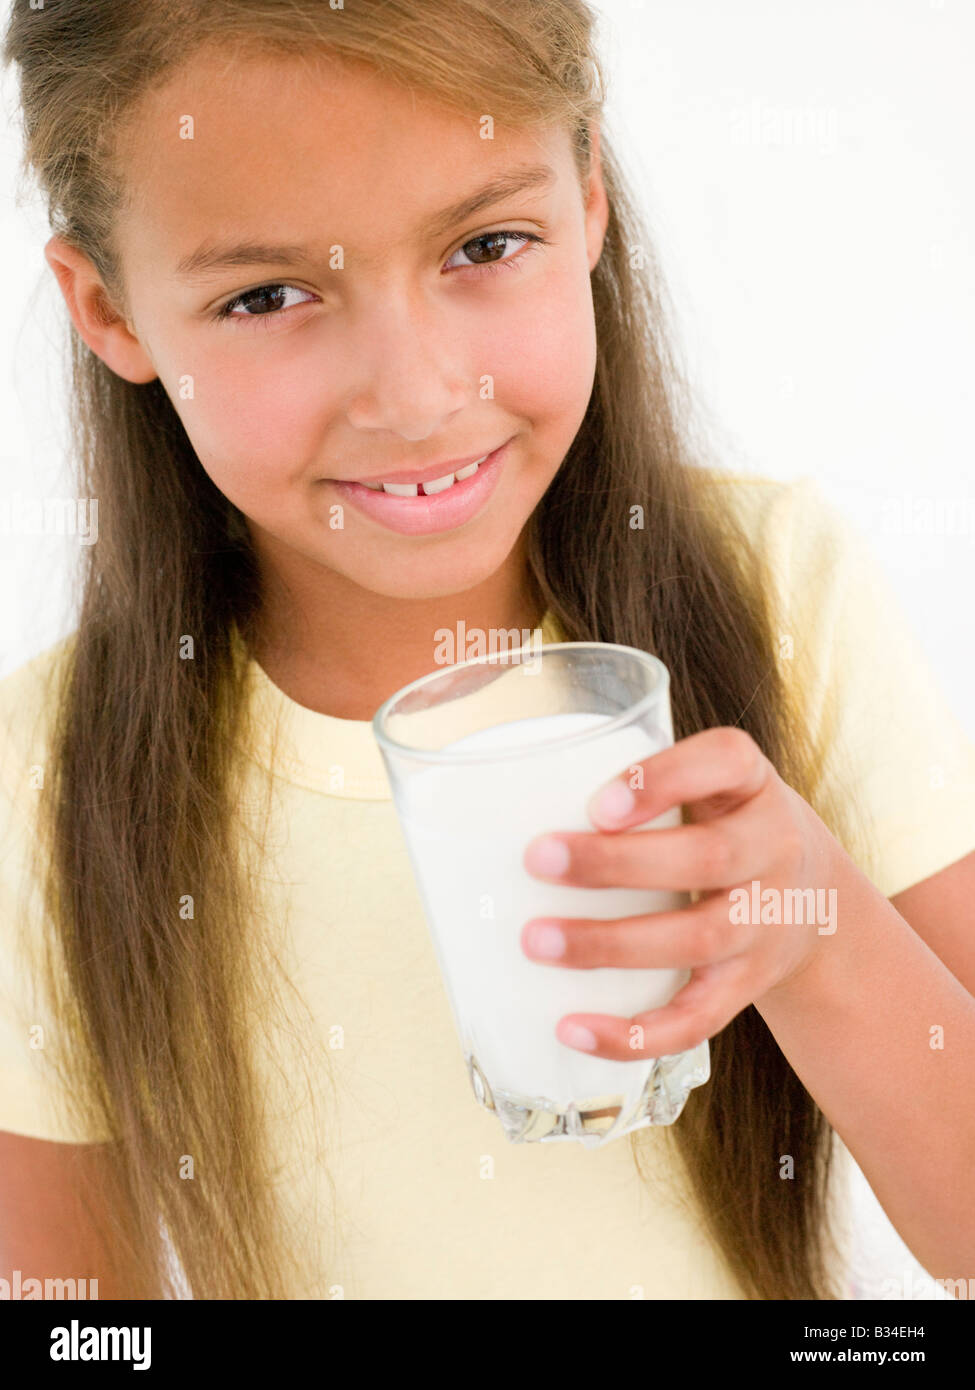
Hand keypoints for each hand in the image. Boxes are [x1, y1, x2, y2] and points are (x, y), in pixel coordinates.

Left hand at [520, 726, 844, 1060]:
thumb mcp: (711, 783)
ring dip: (609, 944)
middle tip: (537, 859)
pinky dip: (634, 1033)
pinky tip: (572, 1028)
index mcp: (752, 784)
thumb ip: (641, 780)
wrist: (816, 900)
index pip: (727, 761)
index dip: (664, 780)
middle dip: (616, 863)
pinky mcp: (748, 985)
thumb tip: (508, 794)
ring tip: (535, 941)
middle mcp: (772, 850)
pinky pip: (696, 1019)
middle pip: (706, 858)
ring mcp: (764, 924)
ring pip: (696, 940)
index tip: (598, 801)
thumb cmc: (725, 824)